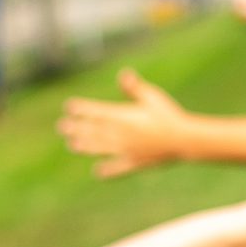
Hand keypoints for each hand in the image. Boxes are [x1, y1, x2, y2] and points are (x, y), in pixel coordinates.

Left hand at [57, 70, 190, 177]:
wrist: (183, 140)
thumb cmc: (169, 115)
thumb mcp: (152, 98)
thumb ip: (135, 88)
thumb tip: (124, 74)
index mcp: (124, 117)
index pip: (98, 112)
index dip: (83, 109)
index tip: (69, 107)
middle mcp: (121, 135)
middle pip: (95, 131)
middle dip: (78, 128)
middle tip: (62, 127)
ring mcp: (127, 151)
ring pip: (101, 148)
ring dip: (86, 147)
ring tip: (72, 145)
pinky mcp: (135, 163)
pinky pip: (118, 168)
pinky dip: (108, 170)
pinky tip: (98, 173)